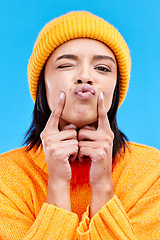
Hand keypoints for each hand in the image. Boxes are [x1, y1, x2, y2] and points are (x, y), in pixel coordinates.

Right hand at [40, 92, 77, 209]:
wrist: (59, 176)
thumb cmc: (62, 158)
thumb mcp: (61, 143)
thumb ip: (65, 133)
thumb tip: (73, 126)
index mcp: (47, 132)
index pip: (55, 116)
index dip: (60, 105)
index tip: (63, 93)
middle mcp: (47, 137)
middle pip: (71, 129)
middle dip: (74, 140)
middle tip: (67, 150)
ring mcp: (52, 144)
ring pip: (75, 138)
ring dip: (75, 148)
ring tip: (68, 155)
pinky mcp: (59, 152)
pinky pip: (76, 147)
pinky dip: (76, 154)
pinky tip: (69, 159)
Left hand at [78, 92, 113, 216]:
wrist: (100, 177)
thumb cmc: (95, 159)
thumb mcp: (95, 144)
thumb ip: (92, 134)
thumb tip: (83, 125)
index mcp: (106, 132)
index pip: (102, 116)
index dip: (100, 105)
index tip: (100, 93)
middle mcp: (107, 136)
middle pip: (83, 130)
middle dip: (79, 141)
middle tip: (85, 150)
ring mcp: (104, 143)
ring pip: (80, 139)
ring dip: (79, 149)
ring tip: (85, 156)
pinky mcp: (99, 152)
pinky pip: (81, 148)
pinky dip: (80, 155)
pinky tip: (85, 160)